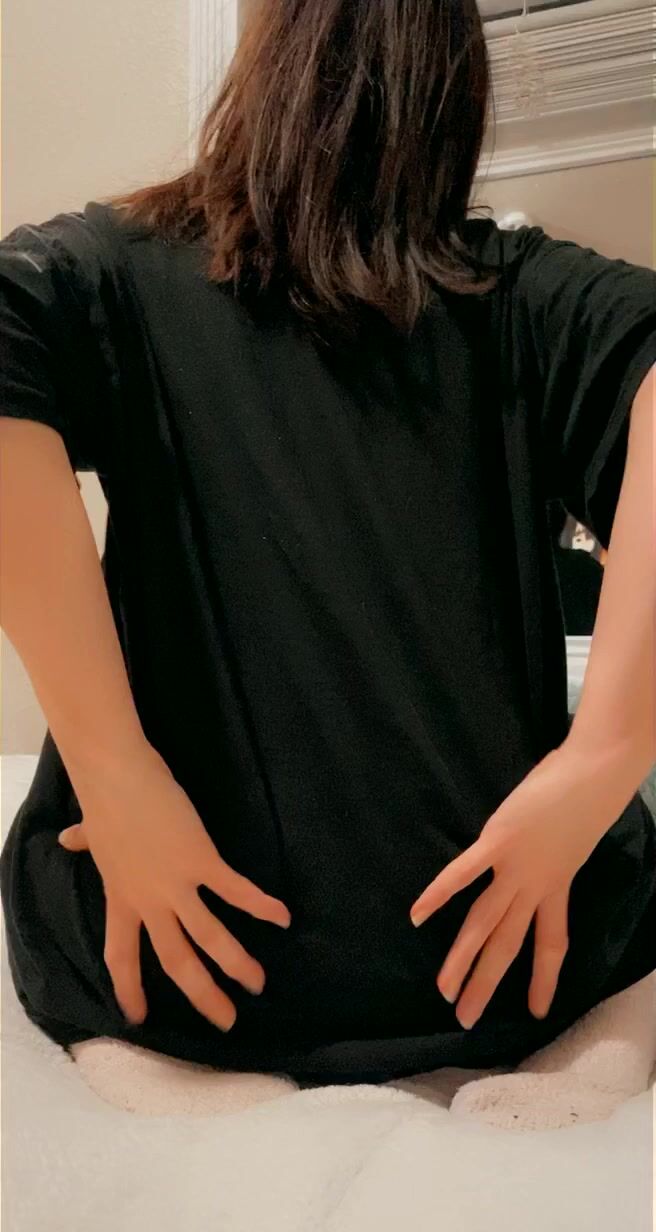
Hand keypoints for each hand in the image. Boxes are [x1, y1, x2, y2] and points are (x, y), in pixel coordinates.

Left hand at [58, 742, 290, 1030]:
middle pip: (176, 961)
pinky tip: (283, 918)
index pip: (121, 956)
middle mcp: (148, 901)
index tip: (138, 1018)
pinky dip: (260, 905)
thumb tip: (67, 838)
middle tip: (226, 1021)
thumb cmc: (106, 799)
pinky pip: (234, 890)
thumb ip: (86, 842)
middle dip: (202, 994)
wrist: (117, 776)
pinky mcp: (199, 859)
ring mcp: (175, 883)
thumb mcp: (93, 832)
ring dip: (236, 964)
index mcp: (121, 898)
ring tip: (258, 983)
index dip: (130, 989)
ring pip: (209, 937)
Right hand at [409, 739, 638, 1029]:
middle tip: (465, 1020)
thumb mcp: (578, 832)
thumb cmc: (591, 791)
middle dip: (486, 984)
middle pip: (508, 944)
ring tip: (443, 990)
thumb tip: (541, 840)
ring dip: (461, 959)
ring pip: (484, 924)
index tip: (537, 1012)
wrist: (596, 774)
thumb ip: (557, 845)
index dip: (544, 979)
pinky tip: (416, 917)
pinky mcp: (498, 841)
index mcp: (558, 884)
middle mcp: (536, 886)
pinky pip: (463, 874)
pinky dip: (438, 895)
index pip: (552, 944)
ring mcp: (515, 867)